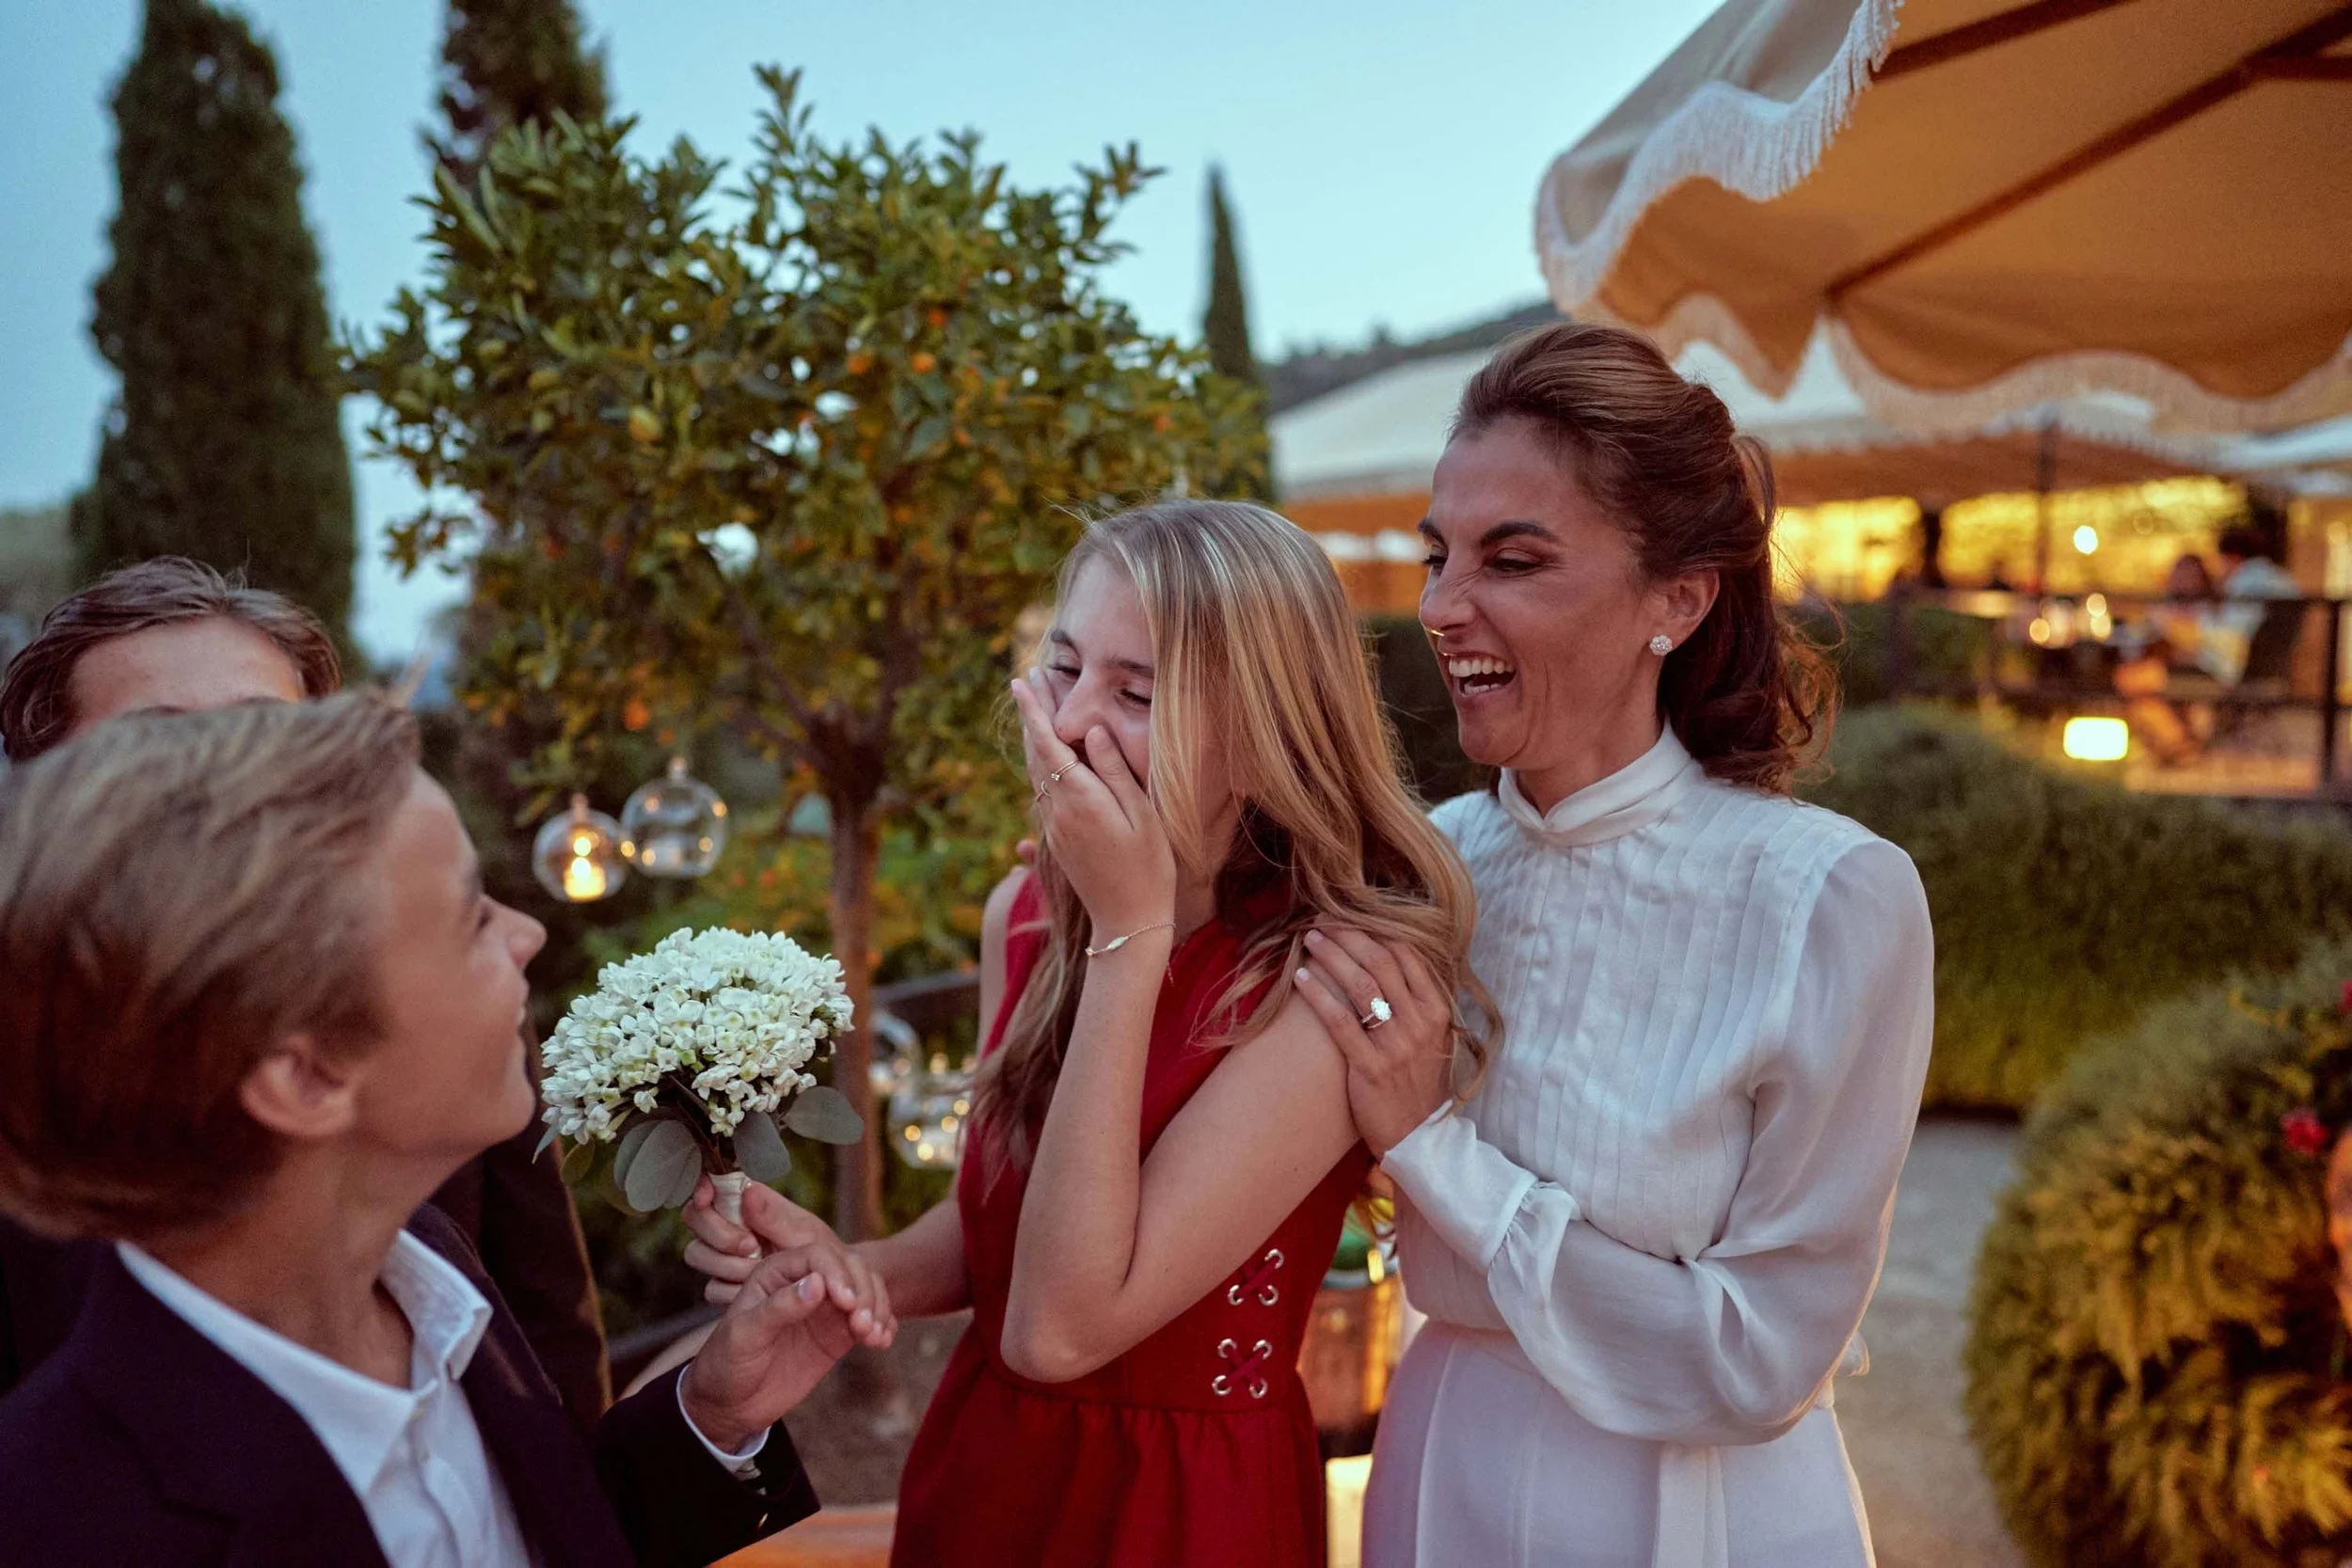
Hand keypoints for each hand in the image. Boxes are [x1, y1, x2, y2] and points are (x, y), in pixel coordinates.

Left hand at [679, 1245, 872, 1451]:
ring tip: (874, 1337)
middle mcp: (805, 1282)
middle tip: (863, 1325)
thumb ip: (779, 1307)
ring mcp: (824, 1307)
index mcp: (777, 1271)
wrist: (730, 1404)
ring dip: (878, 1308)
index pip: (819, 1255)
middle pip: (849, 1268)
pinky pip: (869, 1319)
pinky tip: (882, 1341)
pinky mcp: (837, 1333)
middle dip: (864, 1292)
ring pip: (865, 1290)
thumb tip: (817, 1282)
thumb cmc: (726, 1363)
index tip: (847, 1303)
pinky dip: (883, 1325)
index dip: (838, 1274)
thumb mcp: (745, 1335)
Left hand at [1010, 669, 1173, 933]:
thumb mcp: (1141, 815)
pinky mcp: (1058, 840)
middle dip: (1031, 715)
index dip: (1034, 711)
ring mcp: (1055, 827)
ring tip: (1035, 708)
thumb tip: (1092, 731)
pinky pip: (1043, 792)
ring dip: (1033, 738)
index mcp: (1080, 799)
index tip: (1021, 682)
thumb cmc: (1148, 867)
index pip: (1049, 744)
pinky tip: (1047, 755)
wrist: (1128, 921)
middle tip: (1027, 679)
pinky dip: (1041, 764)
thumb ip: (1115, 771)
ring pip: (1035, 773)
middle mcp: (1058, 811)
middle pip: (1036, 753)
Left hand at [1293, 927, 1455, 1156]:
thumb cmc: (1418, 1082)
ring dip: (1331, 955)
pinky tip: (1301, 977)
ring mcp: (1396, 1045)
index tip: (1350, 915)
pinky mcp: (1370, 1067)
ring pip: (1360, 984)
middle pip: (1380, 961)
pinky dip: (1318, 994)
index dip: (1376, 929)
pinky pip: (1340, 1021)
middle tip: (1322, 920)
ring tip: (1309, 940)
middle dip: (1348, 934)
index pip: (1407, 954)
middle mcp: (1420, 1022)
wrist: (1417, 1136)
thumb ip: (1418, 1000)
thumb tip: (1393, 957)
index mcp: (1438, 1010)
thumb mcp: (1433, 1037)